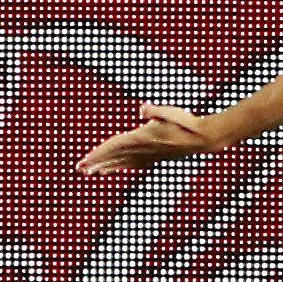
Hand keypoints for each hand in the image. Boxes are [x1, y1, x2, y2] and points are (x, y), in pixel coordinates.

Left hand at [77, 102, 220, 174]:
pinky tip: (110, 169)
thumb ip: (154, 110)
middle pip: (114, 156)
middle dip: (96, 162)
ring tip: (89, 172)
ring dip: (105, 166)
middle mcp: (143, 149)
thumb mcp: (170, 112)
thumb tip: (141, 109)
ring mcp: (148, 155)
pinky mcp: (153, 157)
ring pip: (121, 162)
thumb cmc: (186, 122)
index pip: (116, 146)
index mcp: (143, 138)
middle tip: (79, 169)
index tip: (86, 160)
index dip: (100, 153)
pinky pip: (131, 164)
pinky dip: (118, 166)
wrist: (203, 138)